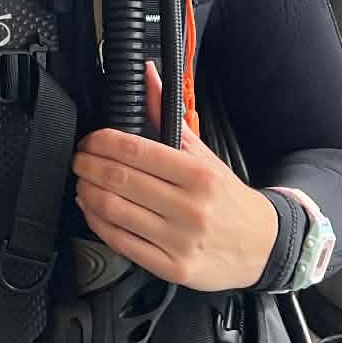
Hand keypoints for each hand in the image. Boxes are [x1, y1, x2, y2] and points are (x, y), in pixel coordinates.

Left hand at [72, 63, 279, 292]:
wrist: (262, 245)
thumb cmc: (228, 199)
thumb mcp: (204, 156)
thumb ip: (169, 116)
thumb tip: (148, 76)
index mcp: (198, 175)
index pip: (136, 150)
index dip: (102, 142)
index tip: (90, 140)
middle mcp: (189, 207)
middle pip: (119, 180)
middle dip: (87, 165)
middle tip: (79, 159)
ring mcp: (179, 240)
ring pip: (114, 210)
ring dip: (87, 192)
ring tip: (83, 182)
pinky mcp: (171, 267)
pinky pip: (121, 242)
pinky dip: (97, 222)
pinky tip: (92, 209)